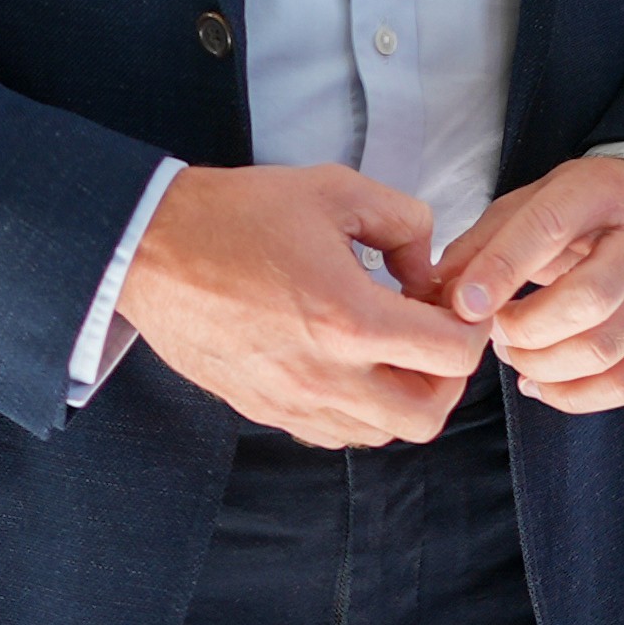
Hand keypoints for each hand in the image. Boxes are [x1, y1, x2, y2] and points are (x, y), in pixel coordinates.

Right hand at [118, 164, 491, 447]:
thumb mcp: (336, 190)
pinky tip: (349, 363)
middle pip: (427, 415)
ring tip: (390, 347)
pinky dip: (359, 409)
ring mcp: (292, 402)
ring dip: (402, 395)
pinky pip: (335, 434)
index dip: (470, 325)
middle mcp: (325, 376)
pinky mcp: (266, 411)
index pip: (453, 354)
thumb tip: (426, 269)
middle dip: (446, 376)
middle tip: (432, 334)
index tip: (452, 302)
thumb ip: (404, 222)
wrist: (152, 250)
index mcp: (350, 320)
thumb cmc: (237, 216)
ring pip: (381, 433)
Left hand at [432, 157, 623, 415]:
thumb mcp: (536, 200)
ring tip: (515, 353)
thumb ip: (484, 242)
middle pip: (585, 303)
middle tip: (493, 332)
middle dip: (522, 330)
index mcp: (605, 191)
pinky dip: (574, 397)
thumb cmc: (592, 207)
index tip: (463, 306)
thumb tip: (434, 292)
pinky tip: (541, 384)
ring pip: (602, 351)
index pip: (550, 229)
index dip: (501, 271)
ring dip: (541, 365)